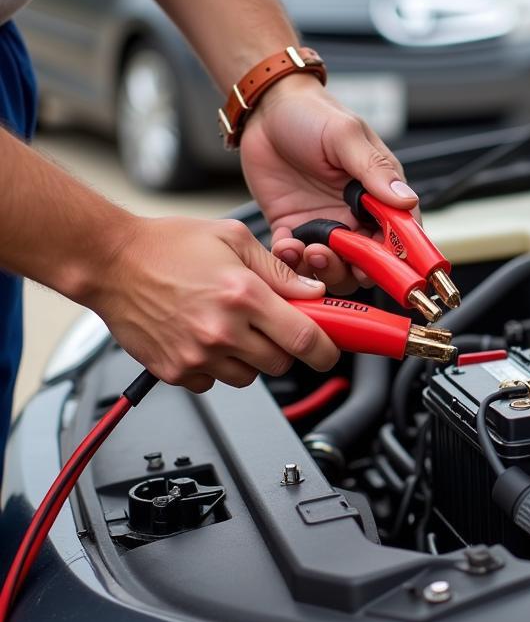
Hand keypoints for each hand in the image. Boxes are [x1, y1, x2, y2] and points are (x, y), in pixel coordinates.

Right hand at [89, 216, 339, 392]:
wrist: (109, 262)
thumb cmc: (167, 245)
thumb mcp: (233, 239)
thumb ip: (278, 271)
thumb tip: (312, 292)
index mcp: (243, 295)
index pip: (304, 339)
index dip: (325, 350)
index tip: (329, 351)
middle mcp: (222, 330)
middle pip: (280, 364)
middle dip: (283, 347)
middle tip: (268, 325)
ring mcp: (197, 355)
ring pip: (249, 377)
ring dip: (249, 358)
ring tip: (229, 326)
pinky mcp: (175, 371)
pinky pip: (213, 382)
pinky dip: (216, 367)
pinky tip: (203, 338)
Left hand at [239, 75, 418, 293]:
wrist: (264, 110)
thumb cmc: (312, 113)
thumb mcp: (345, 135)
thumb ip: (374, 170)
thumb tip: (407, 200)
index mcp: (378, 193)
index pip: (400, 233)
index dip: (397, 255)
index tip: (384, 263)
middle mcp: (354, 215)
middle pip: (369, 261)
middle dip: (356, 269)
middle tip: (339, 259)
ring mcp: (324, 224)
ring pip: (334, 267)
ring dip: (324, 269)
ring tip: (308, 251)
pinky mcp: (292, 228)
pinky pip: (295, 260)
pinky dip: (291, 262)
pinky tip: (285, 245)